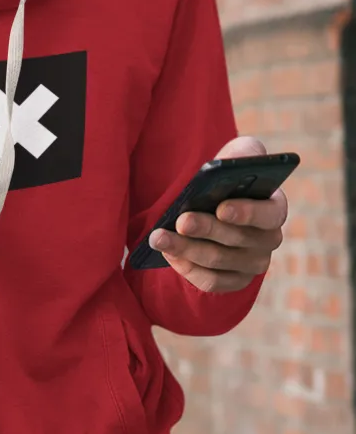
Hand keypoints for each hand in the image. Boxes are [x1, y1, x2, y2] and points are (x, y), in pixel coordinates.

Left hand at [148, 136, 287, 293]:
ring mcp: (252, 263)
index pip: (270, 214)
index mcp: (275, 208)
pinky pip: (210, 280)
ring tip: (159, 237)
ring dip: (186, 249)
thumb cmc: (227, 178)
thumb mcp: (238, 157)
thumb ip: (245, 153)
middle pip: (238, 240)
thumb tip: (240, 159)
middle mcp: (269, 240)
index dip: (247, 213)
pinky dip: (187, 268)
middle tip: (181, 221)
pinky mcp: (234, 280)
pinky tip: (168, 253)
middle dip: (206, 229)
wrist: (212, 204)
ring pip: (218, 261)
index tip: (221, 208)